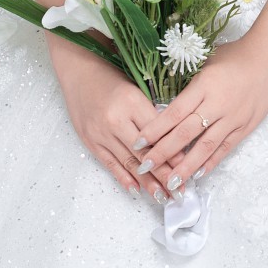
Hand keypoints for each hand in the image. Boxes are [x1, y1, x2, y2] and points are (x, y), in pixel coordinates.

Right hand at [51, 38, 168, 201]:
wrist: (78, 71)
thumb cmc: (112, 76)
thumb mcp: (137, 87)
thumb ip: (152, 112)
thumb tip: (174, 138)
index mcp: (132, 102)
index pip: (158, 134)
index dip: (174, 153)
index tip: (188, 167)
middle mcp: (116, 120)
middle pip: (145, 153)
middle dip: (164, 174)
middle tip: (180, 191)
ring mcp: (101, 132)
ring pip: (129, 162)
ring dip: (147, 182)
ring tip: (162, 196)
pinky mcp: (90, 140)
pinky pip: (109, 163)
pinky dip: (123, 178)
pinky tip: (135, 190)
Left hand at [131, 36, 267, 195]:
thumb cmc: (235, 56)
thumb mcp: (206, 63)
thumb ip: (189, 86)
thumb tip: (166, 107)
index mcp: (204, 85)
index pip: (174, 113)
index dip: (155, 130)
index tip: (138, 143)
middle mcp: (217, 104)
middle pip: (185, 133)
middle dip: (163, 152)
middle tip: (144, 166)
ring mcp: (232, 117)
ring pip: (205, 146)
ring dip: (186, 167)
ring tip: (171, 182)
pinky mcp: (245, 126)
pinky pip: (225, 148)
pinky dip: (211, 162)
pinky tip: (197, 174)